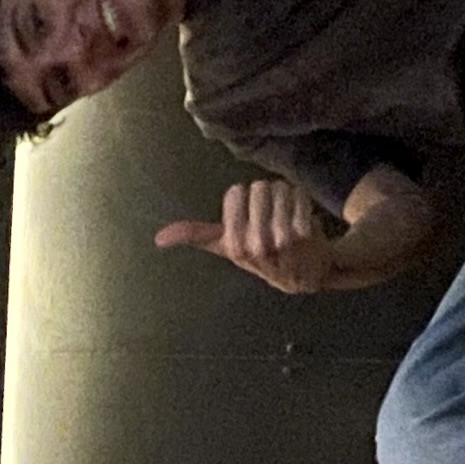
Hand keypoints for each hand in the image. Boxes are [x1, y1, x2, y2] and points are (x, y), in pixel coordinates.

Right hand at [155, 176, 352, 293]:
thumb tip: (159, 238)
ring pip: (279, 188)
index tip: (248, 215)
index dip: (243, 198)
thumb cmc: (260, 256)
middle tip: (271, 214)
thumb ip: (195, 236)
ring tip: (286, 215)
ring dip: (284, 195)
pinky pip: (299, 195)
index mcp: (234, 245)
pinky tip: (301, 216)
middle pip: (258, 188)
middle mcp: (257, 244)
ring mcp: (283, 239)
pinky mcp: (306, 232)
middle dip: (265, 195)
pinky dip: (301, 199)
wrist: (304, 275)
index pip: (235, 193)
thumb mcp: (225, 248)